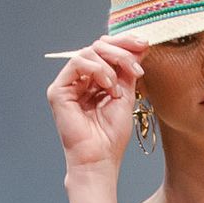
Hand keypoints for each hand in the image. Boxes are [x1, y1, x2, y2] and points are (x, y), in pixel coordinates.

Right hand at [47, 34, 149, 172]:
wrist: (100, 158)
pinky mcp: (58, 90)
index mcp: (95, 80)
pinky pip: (76, 63)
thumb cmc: (112, 136)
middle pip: (97, 47)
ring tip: (119, 87)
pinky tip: (108, 86)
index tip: (145, 44)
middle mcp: (80, 79)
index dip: (124, 43)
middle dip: (120, 50)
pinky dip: (96, 69)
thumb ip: (129, 71)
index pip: (106, 51)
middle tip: (137, 65)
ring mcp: (68, 84)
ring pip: (88, 52)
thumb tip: (140, 46)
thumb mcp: (127, 96)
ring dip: (110, 64)